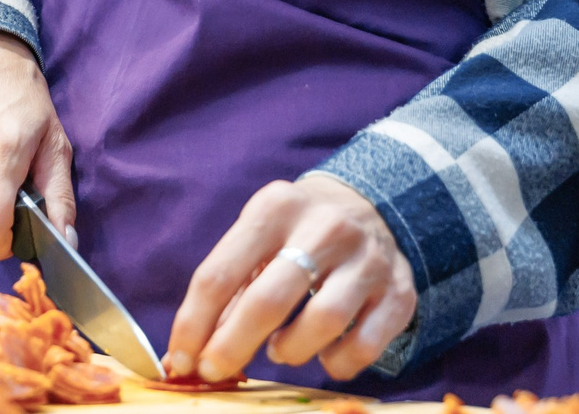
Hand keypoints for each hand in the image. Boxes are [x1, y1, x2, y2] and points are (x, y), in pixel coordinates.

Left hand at [164, 175, 413, 384]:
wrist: (369, 206)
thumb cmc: (295, 231)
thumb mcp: (258, 236)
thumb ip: (231, 287)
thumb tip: (192, 351)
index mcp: (276, 207)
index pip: (220, 273)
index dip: (193, 324)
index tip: (179, 360)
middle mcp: (325, 227)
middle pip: (269, 300)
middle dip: (233, 346)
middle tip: (215, 371)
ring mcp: (369, 259)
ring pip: (322, 323)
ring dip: (290, 350)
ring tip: (279, 349)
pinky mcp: (400, 291)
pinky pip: (365, 346)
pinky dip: (337, 363)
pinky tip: (324, 353)